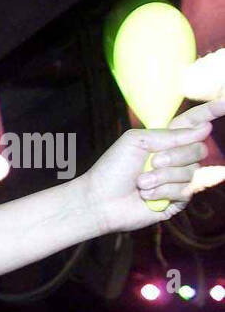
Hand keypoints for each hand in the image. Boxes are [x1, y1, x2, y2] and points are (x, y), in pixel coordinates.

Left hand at [79, 98, 224, 233]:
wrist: (99, 200)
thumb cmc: (112, 169)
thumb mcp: (137, 141)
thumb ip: (170, 134)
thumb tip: (205, 128)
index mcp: (166, 139)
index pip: (195, 122)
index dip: (212, 111)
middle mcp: (176, 158)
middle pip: (199, 149)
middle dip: (174, 156)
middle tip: (151, 163)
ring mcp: (178, 179)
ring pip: (192, 172)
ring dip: (163, 177)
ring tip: (141, 183)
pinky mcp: (178, 200)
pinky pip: (186, 191)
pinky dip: (164, 192)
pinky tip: (146, 195)